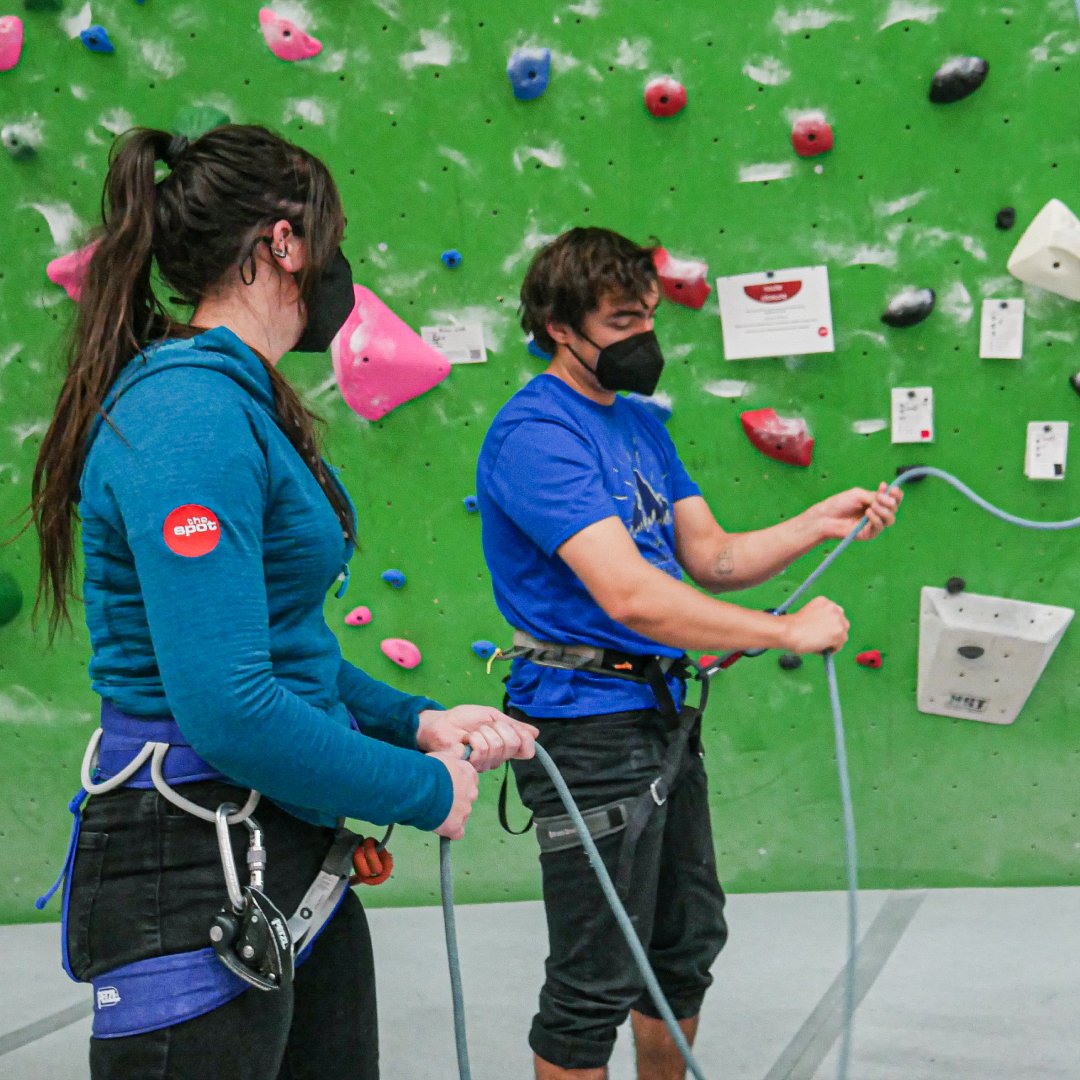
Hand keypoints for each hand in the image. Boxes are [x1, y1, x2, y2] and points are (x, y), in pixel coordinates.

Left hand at [417, 705, 538, 772]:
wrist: (440, 723)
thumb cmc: (464, 720)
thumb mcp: (492, 716)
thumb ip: (513, 725)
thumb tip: (536, 733)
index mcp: (505, 745)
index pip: (527, 749)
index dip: (522, 737)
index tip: (506, 725)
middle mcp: (498, 758)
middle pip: (512, 744)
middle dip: (497, 728)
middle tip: (483, 726)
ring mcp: (485, 764)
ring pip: (496, 747)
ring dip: (482, 733)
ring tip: (470, 734)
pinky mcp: (471, 767)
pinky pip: (481, 752)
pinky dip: (473, 740)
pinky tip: (464, 742)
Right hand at [429, 750, 479, 839]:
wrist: (421, 787)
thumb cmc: (429, 768)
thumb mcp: (444, 755)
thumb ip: (455, 754)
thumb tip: (462, 749)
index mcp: (470, 775)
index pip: (470, 781)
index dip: (457, 784)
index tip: (446, 785)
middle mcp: (472, 793)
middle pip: (467, 799)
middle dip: (456, 800)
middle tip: (438, 799)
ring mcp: (465, 811)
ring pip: (462, 816)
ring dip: (451, 815)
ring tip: (434, 811)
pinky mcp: (456, 827)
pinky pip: (457, 833)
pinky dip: (449, 832)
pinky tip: (439, 826)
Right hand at [783, 596, 849, 653]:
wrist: (789, 631)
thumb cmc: (791, 627)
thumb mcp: (807, 615)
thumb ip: (819, 620)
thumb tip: (826, 634)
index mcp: (823, 600)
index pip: (834, 612)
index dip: (829, 623)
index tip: (823, 631)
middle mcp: (833, 607)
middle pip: (842, 622)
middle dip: (835, 631)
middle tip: (825, 641)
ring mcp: (838, 620)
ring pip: (842, 635)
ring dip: (833, 642)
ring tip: (819, 646)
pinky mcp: (839, 632)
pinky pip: (839, 645)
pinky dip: (831, 650)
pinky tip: (819, 649)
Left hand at [812, 482, 902, 541]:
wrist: (826, 516)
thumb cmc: (839, 504)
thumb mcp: (859, 495)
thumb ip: (875, 496)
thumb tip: (890, 499)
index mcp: (876, 502)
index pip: (893, 500)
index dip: (897, 495)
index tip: (893, 489)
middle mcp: (877, 514)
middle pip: (894, 509)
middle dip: (889, 502)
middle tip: (879, 498)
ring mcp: (873, 525)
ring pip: (890, 519)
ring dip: (883, 511)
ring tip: (871, 506)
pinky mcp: (868, 534)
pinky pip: (879, 527)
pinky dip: (876, 518)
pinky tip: (868, 513)